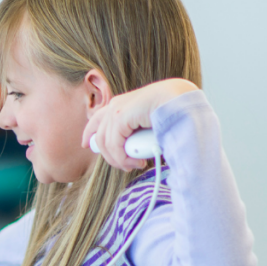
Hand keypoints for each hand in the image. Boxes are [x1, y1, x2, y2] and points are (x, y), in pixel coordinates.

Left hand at [82, 78, 197, 171]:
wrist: (181, 98)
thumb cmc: (170, 112)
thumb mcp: (145, 123)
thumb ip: (133, 132)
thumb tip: (129, 149)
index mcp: (120, 104)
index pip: (96, 120)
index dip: (89, 134)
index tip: (86, 145)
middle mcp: (115, 105)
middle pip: (99, 137)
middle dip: (110, 156)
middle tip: (127, 167)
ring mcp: (115, 109)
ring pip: (106, 144)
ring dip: (120, 160)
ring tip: (135, 166)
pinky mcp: (120, 116)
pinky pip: (114, 145)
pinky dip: (123, 158)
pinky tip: (137, 162)